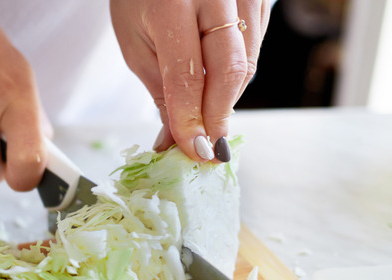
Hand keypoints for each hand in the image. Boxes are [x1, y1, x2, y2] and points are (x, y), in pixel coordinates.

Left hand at [110, 0, 269, 161]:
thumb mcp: (135, 43)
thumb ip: (160, 92)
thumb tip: (175, 142)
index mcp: (171, 3)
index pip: (187, 75)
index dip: (192, 119)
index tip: (195, 151)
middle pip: (230, 70)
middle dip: (219, 117)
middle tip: (211, 151)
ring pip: (248, 63)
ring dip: (228, 100)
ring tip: (208, 120)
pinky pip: (255, 49)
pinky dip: (237, 78)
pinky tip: (218, 88)